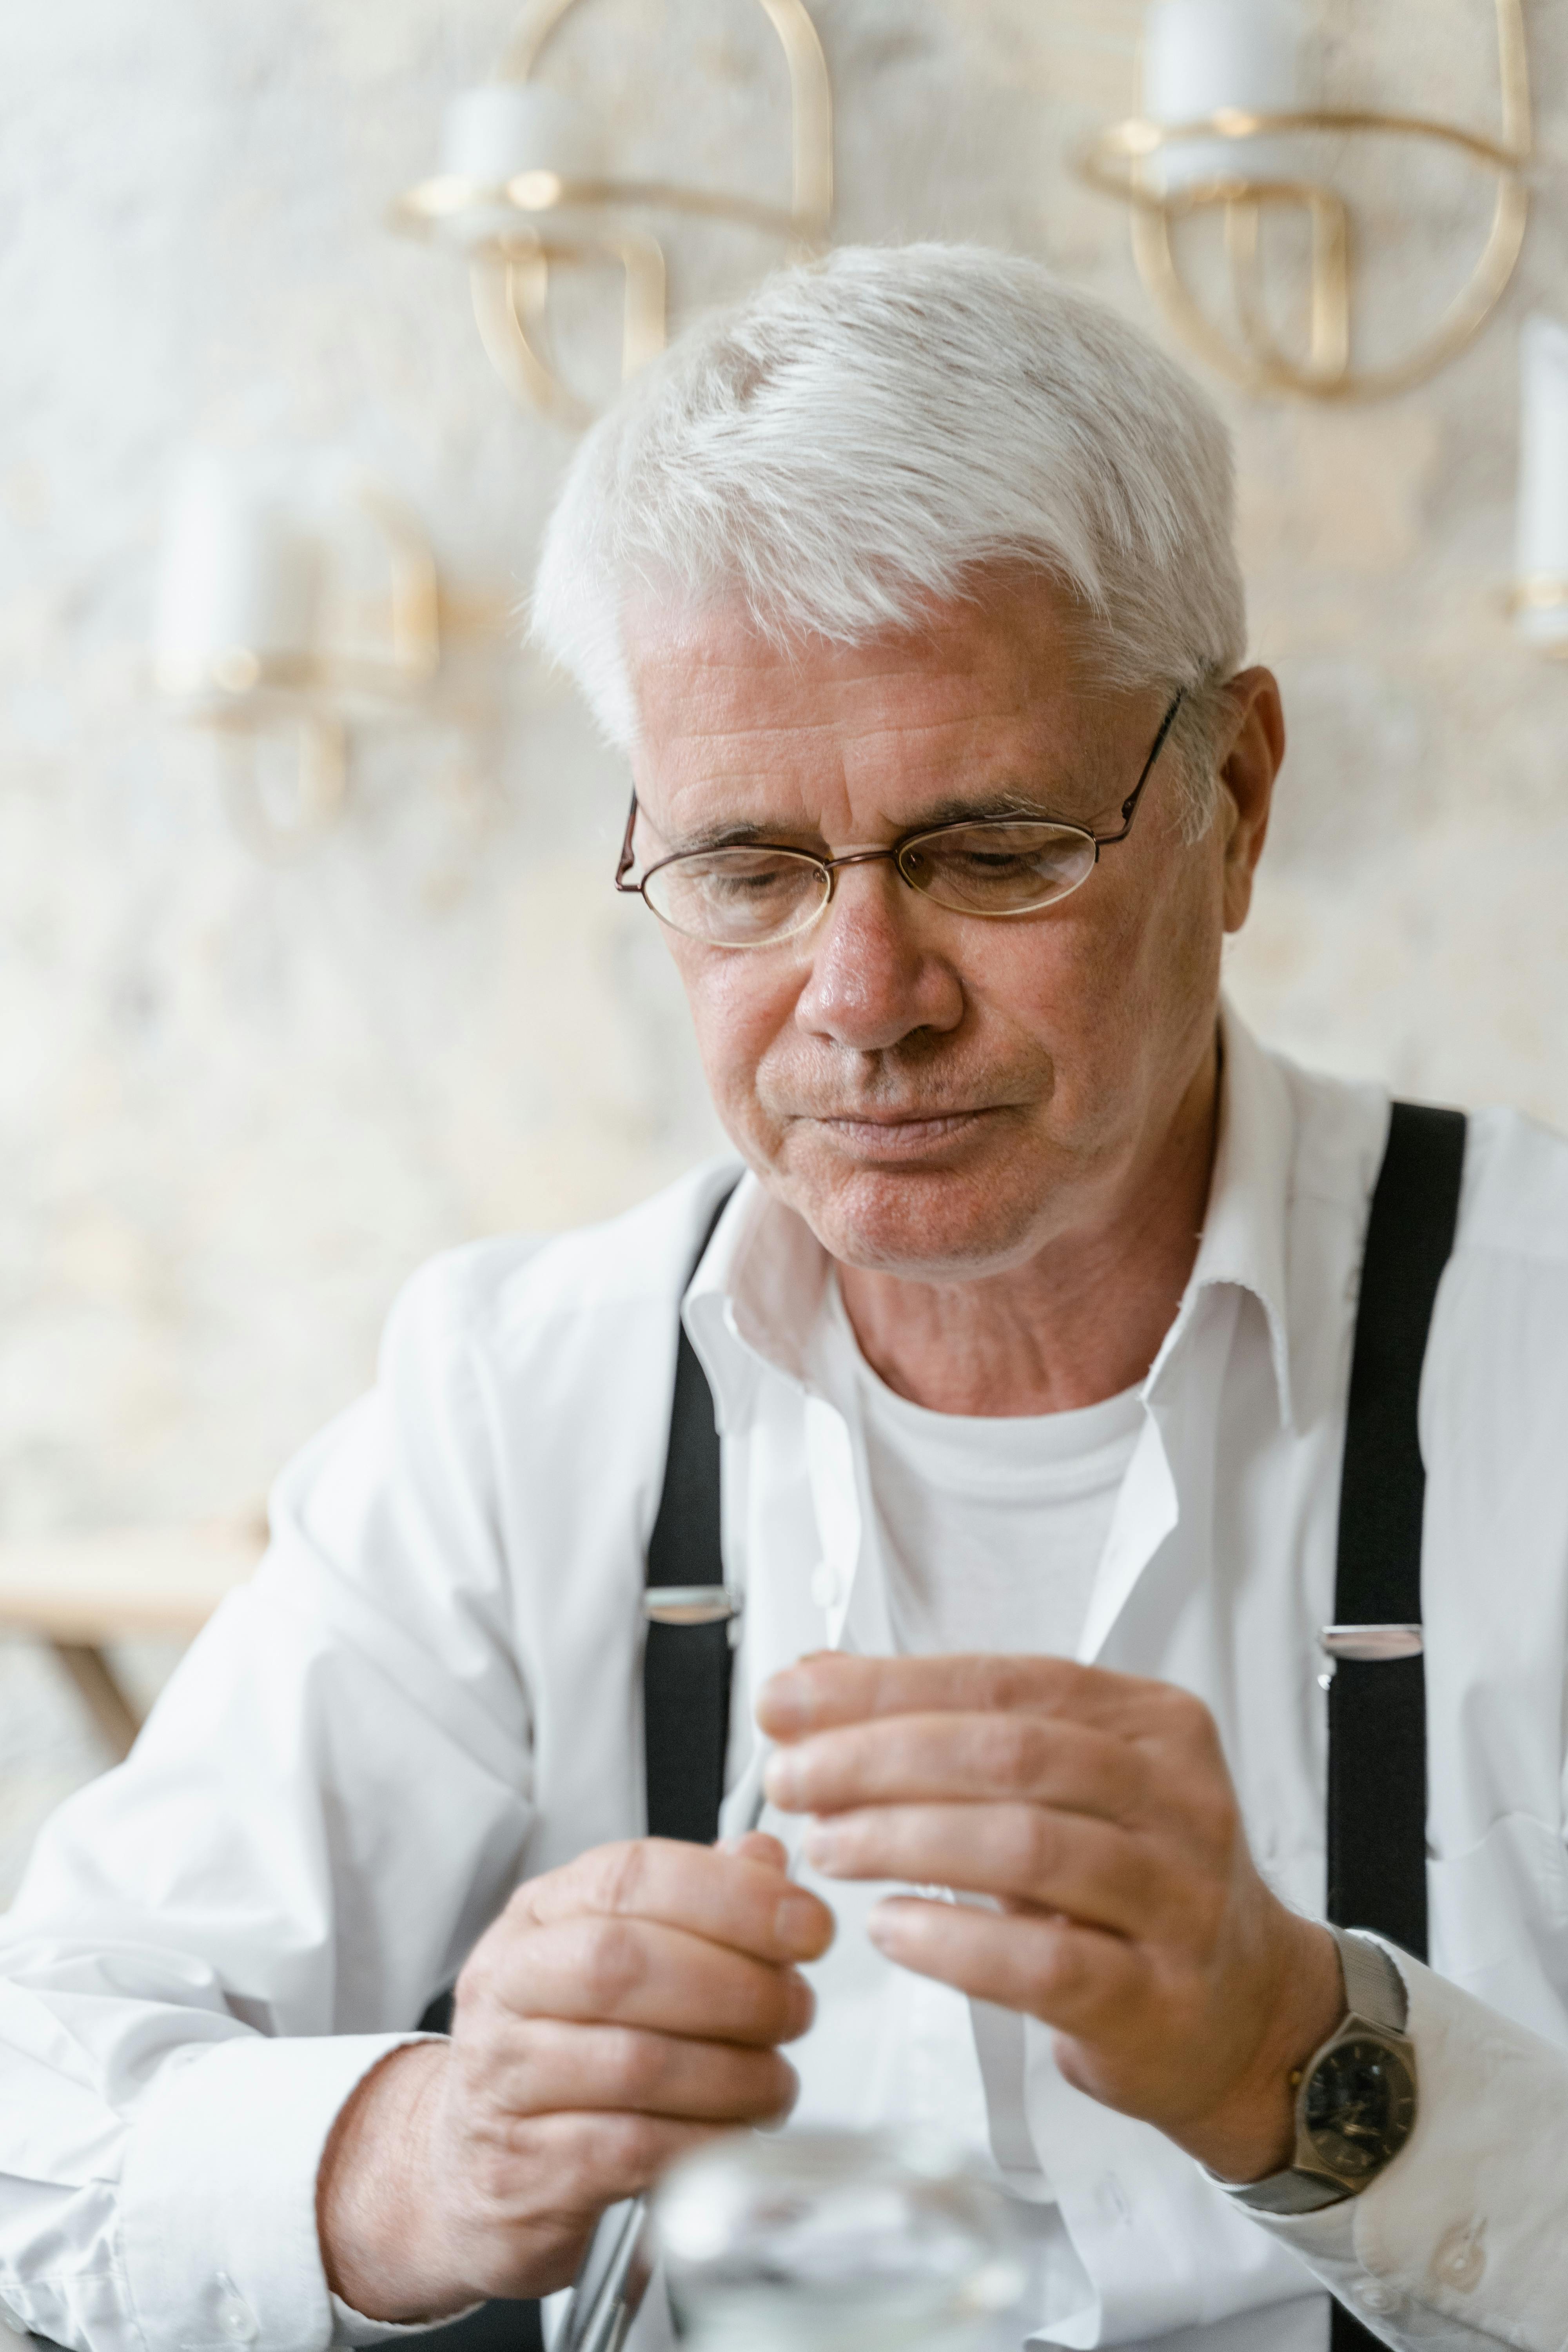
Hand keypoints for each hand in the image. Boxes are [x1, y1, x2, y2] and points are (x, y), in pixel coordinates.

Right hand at [317, 1831, 833, 2319]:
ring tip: (776, 2078)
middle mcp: (508, 1988)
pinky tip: (736, 2131)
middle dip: (739, 1985)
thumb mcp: (608, 1955)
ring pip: (636, 2063)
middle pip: (626, 1963)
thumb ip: (690, 1902)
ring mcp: (505, 2082)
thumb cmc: (555, 2050)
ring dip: (735, 2071)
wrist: (465, 2170)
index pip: (631, 1876)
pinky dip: (703, 2139)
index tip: (806, 1924)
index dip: (732, 1894)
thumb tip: (765, 1857)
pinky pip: (631, 2148)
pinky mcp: (526, 2171)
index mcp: (536, 1918)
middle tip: (796, 2008)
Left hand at [758, 1654, 1342, 2182]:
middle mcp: (1178, 1799)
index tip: (789, 1701)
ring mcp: (1180, 1901)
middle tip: (792, 1778)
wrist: (1244, 2015)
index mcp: (1152, 1722)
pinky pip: (1047, 1962)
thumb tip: (815, 1679)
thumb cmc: (1129, 1886)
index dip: (885, 1687)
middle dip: (879, 1758)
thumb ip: (946, 1727)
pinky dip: (955, 1941)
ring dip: (903, 1840)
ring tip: (825, 1846)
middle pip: (1010, 1753)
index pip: (1002, 1681)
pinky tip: (890, 1928)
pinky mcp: (1159, 2000)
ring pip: (1027, 1845)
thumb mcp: (1056, 1788)